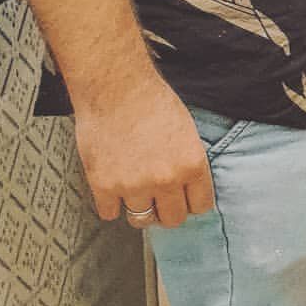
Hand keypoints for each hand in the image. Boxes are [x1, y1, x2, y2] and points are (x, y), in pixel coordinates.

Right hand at [74, 75, 214, 228]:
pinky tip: (112, 189)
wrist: (114, 85)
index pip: (201, 206)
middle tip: (158, 200)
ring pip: (142, 220)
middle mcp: (166, 180)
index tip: (183, 199)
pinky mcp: (104, 186)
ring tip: (135, 194)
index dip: (191, 202)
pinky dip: (110, 204)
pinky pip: (110, 213)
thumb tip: (188, 186)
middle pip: (173, 219)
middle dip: (166, 210)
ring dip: (140, 209)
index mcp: (192, 164)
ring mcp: (134, 185)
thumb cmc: (149, 98)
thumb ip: (188, 162)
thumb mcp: (186, 130)